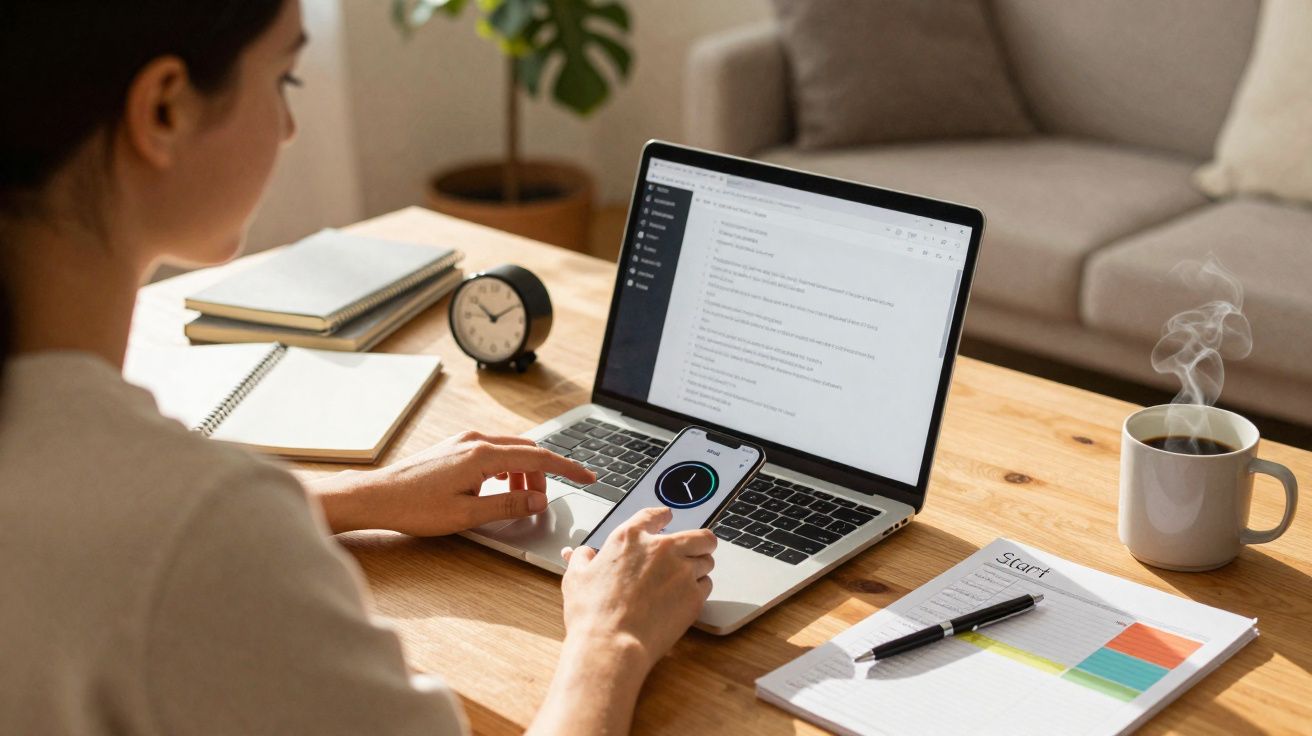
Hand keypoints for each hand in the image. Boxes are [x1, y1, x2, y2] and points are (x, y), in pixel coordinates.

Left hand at [312, 431, 595, 535]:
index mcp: (483, 455)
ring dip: (522, 475)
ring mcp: (463, 441)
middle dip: (543, 476)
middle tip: (544, 503)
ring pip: (509, 452)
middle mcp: (475, 441)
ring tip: (518, 502)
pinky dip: (505, 470)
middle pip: (526, 452)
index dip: (568, 468)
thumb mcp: (467, 515)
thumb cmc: (414, 507)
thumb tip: (536, 502)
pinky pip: (492, 453)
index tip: (588, 477)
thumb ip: (507, 506)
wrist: (375, 497)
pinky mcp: (453, 447)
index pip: (538, 459)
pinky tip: (496, 490)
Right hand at [559, 507, 715, 673]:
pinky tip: (684, 599)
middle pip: (697, 536)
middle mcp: (661, 549)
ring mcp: (681, 571)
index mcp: (630, 539)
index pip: (654, 515)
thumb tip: (582, 554)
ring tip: (684, 579)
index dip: (663, 516)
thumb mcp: (576, 578)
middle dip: (697, 543)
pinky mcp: (694, 596)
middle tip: (691, 551)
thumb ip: (581, 559)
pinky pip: (706, 585)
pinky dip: (698, 590)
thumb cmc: (593, 614)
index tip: (666, 517)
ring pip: (706, 560)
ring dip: (698, 567)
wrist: (611, 644)